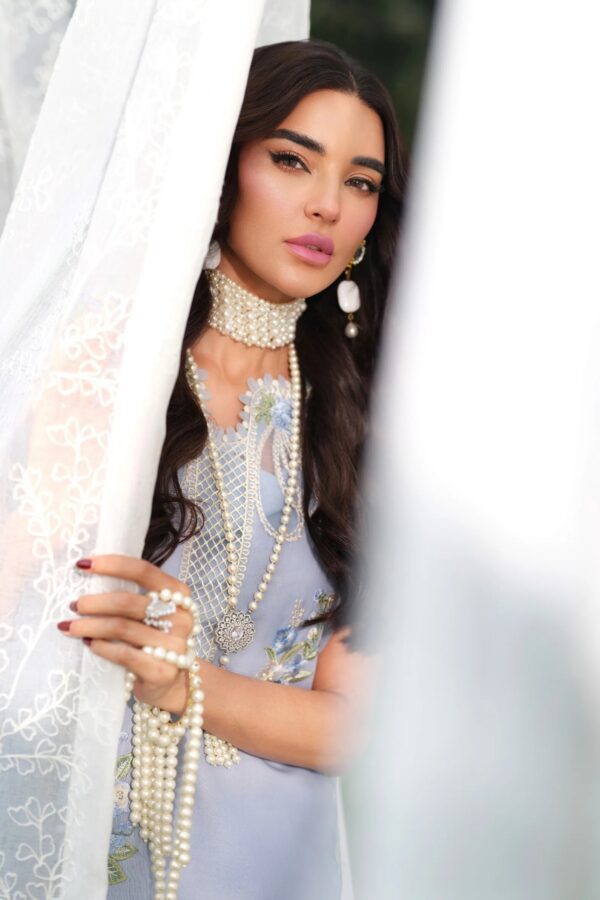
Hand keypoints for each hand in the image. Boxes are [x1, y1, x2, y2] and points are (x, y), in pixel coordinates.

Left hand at [58, 554, 194, 714]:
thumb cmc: (155, 640)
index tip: (83, 565)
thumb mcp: (154, 612)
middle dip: (94, 602)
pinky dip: (102, 647)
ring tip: (69, 626)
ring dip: (89, 626)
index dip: (112, 564)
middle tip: (74, 605)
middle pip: (128, 602)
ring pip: (121, 628)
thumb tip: (89, 576)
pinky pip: (124, 654)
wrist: (174, 683)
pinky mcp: (163, 671)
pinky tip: (89, 643)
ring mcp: (175, 645)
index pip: (144, 571)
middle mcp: (181, 617)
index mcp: (179, 594)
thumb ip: (133, 595)